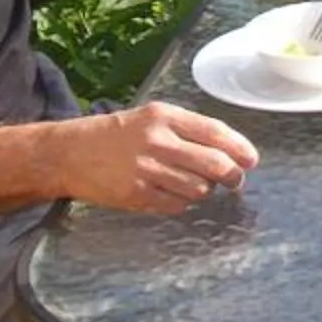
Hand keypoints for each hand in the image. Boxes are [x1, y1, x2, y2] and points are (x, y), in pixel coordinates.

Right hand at [74, 100, 259, 215]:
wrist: (70, 153)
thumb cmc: (116, 134)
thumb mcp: (150, 118)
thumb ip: (186, 130)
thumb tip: (228, 151)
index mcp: (164, 116)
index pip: (214, 132)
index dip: (239, 148)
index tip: (251, 160)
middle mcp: (157, 141)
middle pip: (214, 164)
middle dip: (232, 175)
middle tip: (235, 180)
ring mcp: (147, 170)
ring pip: (199, 188)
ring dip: (205, 190)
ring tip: (195, 184)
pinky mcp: (136, 195)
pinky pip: (177, 205)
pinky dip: (183, 203)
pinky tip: (175, 194)